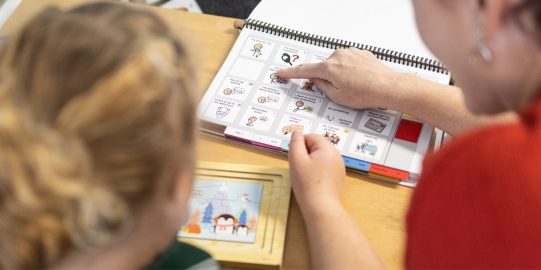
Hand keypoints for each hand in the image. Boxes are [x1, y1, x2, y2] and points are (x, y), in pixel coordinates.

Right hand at [277, 48, 399, 108]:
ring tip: (356, 87)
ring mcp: (350, 53)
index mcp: (329, 68)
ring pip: (337, 65)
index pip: (304, 71)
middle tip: (343, 91)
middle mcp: (338, 56)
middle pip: (324, 69)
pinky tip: (361, 80)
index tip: (281, 73)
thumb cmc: (365, 94)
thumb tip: (315, 80)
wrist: (388, 87)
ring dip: (341, 75)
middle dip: (328, 80)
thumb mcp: (337, 97)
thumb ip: (322, 86)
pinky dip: (351, 71)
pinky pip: (348, 63)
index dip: (291, 73)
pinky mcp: (360, 53)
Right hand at [289, 131, 345, 210]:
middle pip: (317, 147)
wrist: (321, 207)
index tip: (294, 159)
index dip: (299, 145)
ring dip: (311, 163)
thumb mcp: (296, 160)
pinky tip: (313, 183)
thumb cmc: (306, 182)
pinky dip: (318, 172)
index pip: (310, 137)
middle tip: (298, 168)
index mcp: (327, 148)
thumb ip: (295, 143)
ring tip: (305, 177)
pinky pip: (326, 168)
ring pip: (321, 158)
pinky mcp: (339, 178)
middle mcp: (337, 155)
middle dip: (306, 154)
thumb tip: (297, 132)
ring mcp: (340, 167)